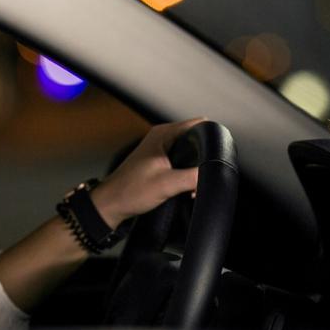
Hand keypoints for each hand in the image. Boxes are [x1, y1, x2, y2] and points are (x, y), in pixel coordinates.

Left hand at [90, 117, 207, 224]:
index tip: (216, 153)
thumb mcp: (168, 184)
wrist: (112, 204)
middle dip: (204, 155)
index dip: (211, 137)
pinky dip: (187, 172)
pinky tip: (188, 187)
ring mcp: (160, 149)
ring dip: (196, 166)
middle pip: (196, 139)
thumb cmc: (130, 191)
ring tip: (195, 183)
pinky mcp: (159, 162)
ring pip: (190, 152)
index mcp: (163, 134)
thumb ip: (193, 177)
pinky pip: (182, 161)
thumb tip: (213, 173)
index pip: (198, 124)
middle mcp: (161, 137)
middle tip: (205, 173)